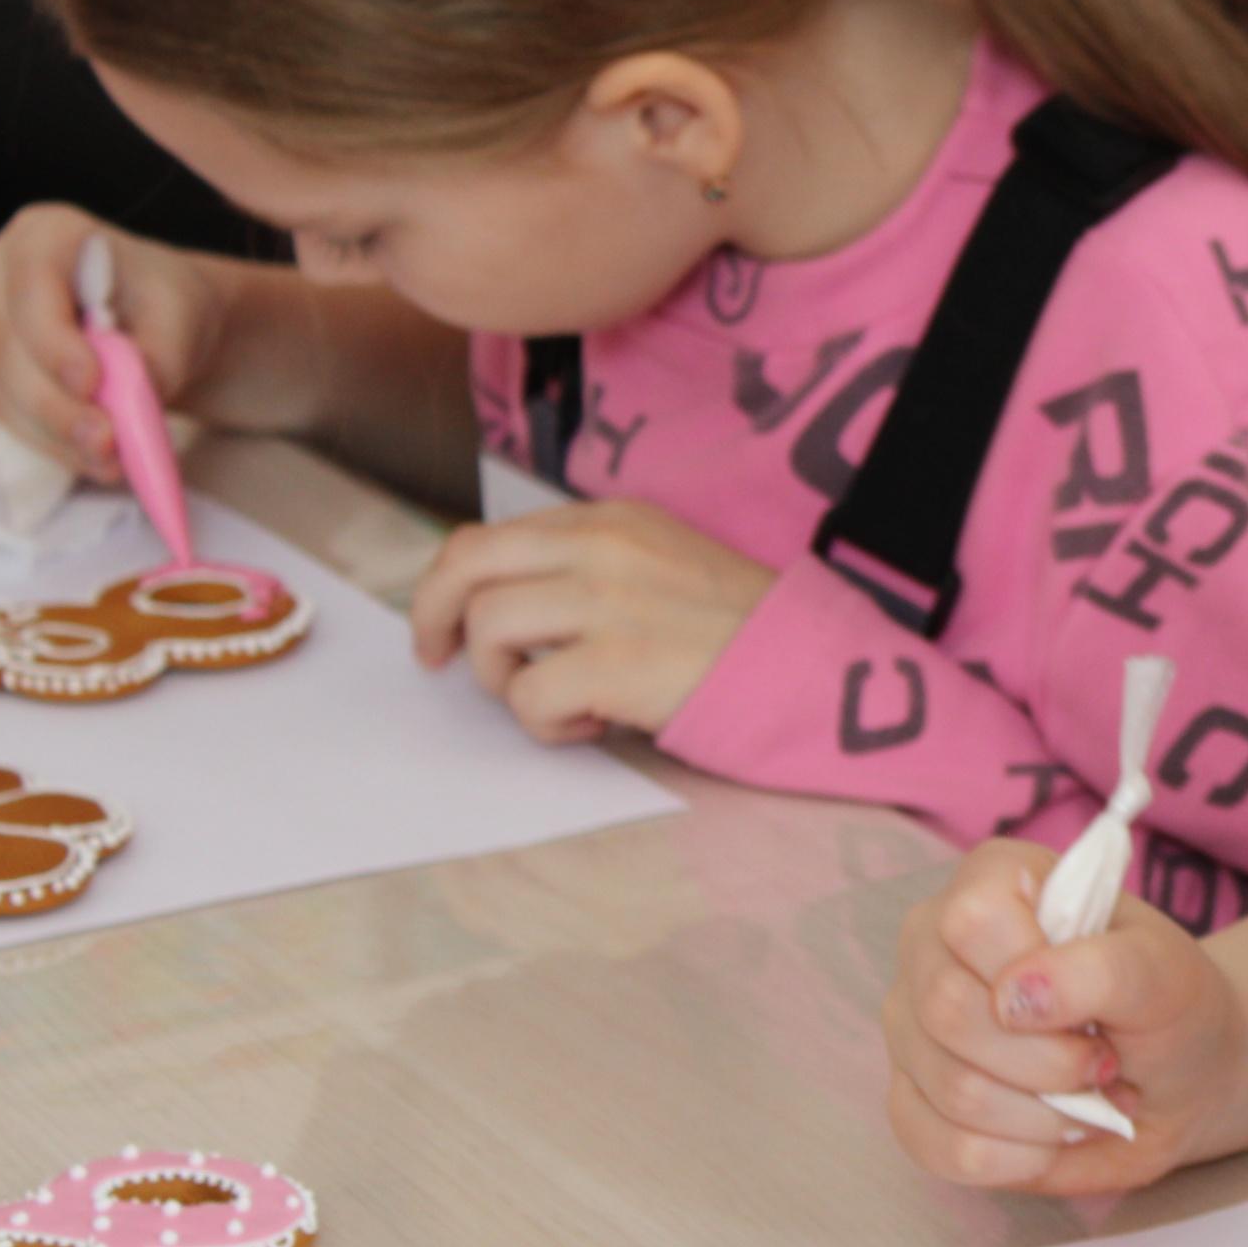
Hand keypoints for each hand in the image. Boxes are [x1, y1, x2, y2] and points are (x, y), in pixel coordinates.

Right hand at [0, 204, 228, 482]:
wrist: (155, 322)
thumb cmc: (164, 302)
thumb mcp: (181, 315)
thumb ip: (159, 352)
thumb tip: (131, 397)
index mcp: (44, 234)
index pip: (30, 284)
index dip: (52, 339)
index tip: (91, 383)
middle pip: (5, 344)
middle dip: (55, 404)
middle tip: (107, 443)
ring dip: (53, 434)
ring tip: (110, 462)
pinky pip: (6, 413)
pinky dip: (49, 444)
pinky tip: (91, 461)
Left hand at [406, 500, 773, 742]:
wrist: (815, 669)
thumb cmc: (744, 633)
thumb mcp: (666, 565)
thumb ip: (592, 568)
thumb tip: (506, 606)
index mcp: (611, 520)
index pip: (491, 537)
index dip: (450, 584)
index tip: (449, 627)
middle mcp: (603, 546)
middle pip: (466, 562)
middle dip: (432, 616)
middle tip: (437, 661)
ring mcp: (609, 601)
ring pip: (488, 626)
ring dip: (502, 678)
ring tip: (553, 702)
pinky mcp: (617, 662)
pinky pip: (528, 694)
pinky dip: (546, 723)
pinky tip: (594, 727)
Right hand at [881, 839, 1247, 1192]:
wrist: (1179, 1081)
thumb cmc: (1169, 1007)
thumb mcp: (1164, 972)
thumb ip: (1101, 968)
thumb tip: (1014, 996)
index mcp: (991, 883)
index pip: (972, 920)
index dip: (1035, 972)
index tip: (1093, 1003)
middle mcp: (933, 946)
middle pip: (947, 1009)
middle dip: (1048, 1059)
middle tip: (1101, 1061)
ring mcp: (914, 1027)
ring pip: (950, 1088)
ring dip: (1042, 1114)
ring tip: (1083, 1097)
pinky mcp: (915, 1102)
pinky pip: (937, 1146)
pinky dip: (1016, 1157)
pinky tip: (1051, 1136)